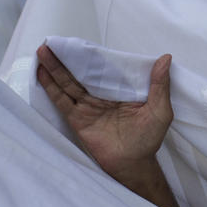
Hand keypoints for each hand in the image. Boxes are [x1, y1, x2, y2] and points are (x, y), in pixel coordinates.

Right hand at [35, 43, 173, 186]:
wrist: (133, 164)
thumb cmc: (149, 138)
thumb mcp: (160, 110)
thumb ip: (159, 85)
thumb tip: (165, 58)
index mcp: (120, 89)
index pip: (105, 67)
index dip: (92, 54)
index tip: (80, 41)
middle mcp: (101, 94)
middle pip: (81, 72)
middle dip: (67, 57)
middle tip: (53, 41)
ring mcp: (88, 106)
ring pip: (68, 83)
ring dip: (55, 67)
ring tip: (42, 51)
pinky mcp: (77, 119)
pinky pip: (62, 101)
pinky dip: (51, 87)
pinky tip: (42, 73)